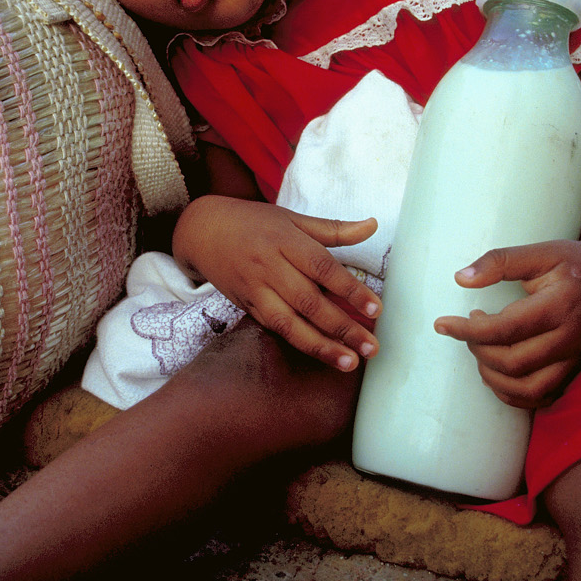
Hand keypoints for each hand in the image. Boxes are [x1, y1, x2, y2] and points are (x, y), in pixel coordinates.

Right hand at [172, 196, 381, 370]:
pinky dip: (299, 342)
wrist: (203, 231)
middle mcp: (269, 266)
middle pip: (309, 302)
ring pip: (289, 323)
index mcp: (285, 240)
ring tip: (349, 362)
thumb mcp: (292, 218)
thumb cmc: (254, 222)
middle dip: (342, 328)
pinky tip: (322, 354)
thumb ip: (334, 229)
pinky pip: (274, 328)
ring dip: (321, 346)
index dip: (350, 290)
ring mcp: (256, 289)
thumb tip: (373, 225)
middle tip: (371, 347)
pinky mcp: (247, 306)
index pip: (323, 268)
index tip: (376, 309)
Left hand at [432, 237, 580, 408]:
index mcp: (560, 305)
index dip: (467, 331)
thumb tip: (460, 278)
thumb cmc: (574, 262)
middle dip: (478, 350)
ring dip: (493, 377)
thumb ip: (500, 261)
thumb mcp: (540, 251)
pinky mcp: (576, 369)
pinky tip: (497, 375)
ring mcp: (576, 358)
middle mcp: (570, 337)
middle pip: (513, 362)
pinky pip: (543, 397)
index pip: (505, 328)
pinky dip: (514, 394)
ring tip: (480, 351)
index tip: (443, 324)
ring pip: (528, 387)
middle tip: (468, 329)